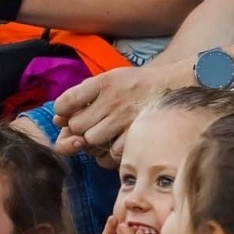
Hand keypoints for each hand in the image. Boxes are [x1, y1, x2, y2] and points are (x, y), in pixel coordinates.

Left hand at [52, 63, 188, 160]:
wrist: (176, 86)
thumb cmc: (136, 87)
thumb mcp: (110, 80)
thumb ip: (82, 97)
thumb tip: (57, 121)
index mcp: (105, 81)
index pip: (66, 101)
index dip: (62, 112)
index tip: (67, 114)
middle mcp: (114, 98)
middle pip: (76, 126)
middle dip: (78, 130)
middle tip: (91, 125)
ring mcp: (126, 117)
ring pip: (91, 141)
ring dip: (93, 142)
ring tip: (105, 134)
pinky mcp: (137, 134)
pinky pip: (111, 154)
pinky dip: (109, 153)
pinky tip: (116, 143)